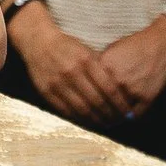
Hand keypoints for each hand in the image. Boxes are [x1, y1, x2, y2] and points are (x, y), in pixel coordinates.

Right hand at [9, 3, 136, 125]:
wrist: (37, 41)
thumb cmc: (67, 46)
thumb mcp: (87, 50)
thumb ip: (101, 68)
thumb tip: (120, 91)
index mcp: (85, 61)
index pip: (109, 89)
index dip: (121, 104)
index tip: (128, 112)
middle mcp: (71, 73)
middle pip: (97, 102)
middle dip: (111, 115)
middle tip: (119, 122)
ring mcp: (57, 83)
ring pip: (82, 110)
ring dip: (97, 120)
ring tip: (106, 124)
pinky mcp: (46, 91)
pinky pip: (66, 111)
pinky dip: (79, 119)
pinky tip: (88, 121)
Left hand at [95, 19, 165, 119]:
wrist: (161, 44)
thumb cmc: (135, 45)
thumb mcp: (110, 50)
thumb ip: (98, 66)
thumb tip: (87, 80)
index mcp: (104, 67)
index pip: (89, 89)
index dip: (85, 100)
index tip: (82, 106)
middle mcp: (117, 80)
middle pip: (101, 103)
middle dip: (96, 113)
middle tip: (93, 119)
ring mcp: (132, 90)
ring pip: (116, 111)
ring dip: (111, 119)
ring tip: (106, 122)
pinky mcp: (147, 97)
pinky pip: (134, 115)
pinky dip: (127, 118)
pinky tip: (123, 119)